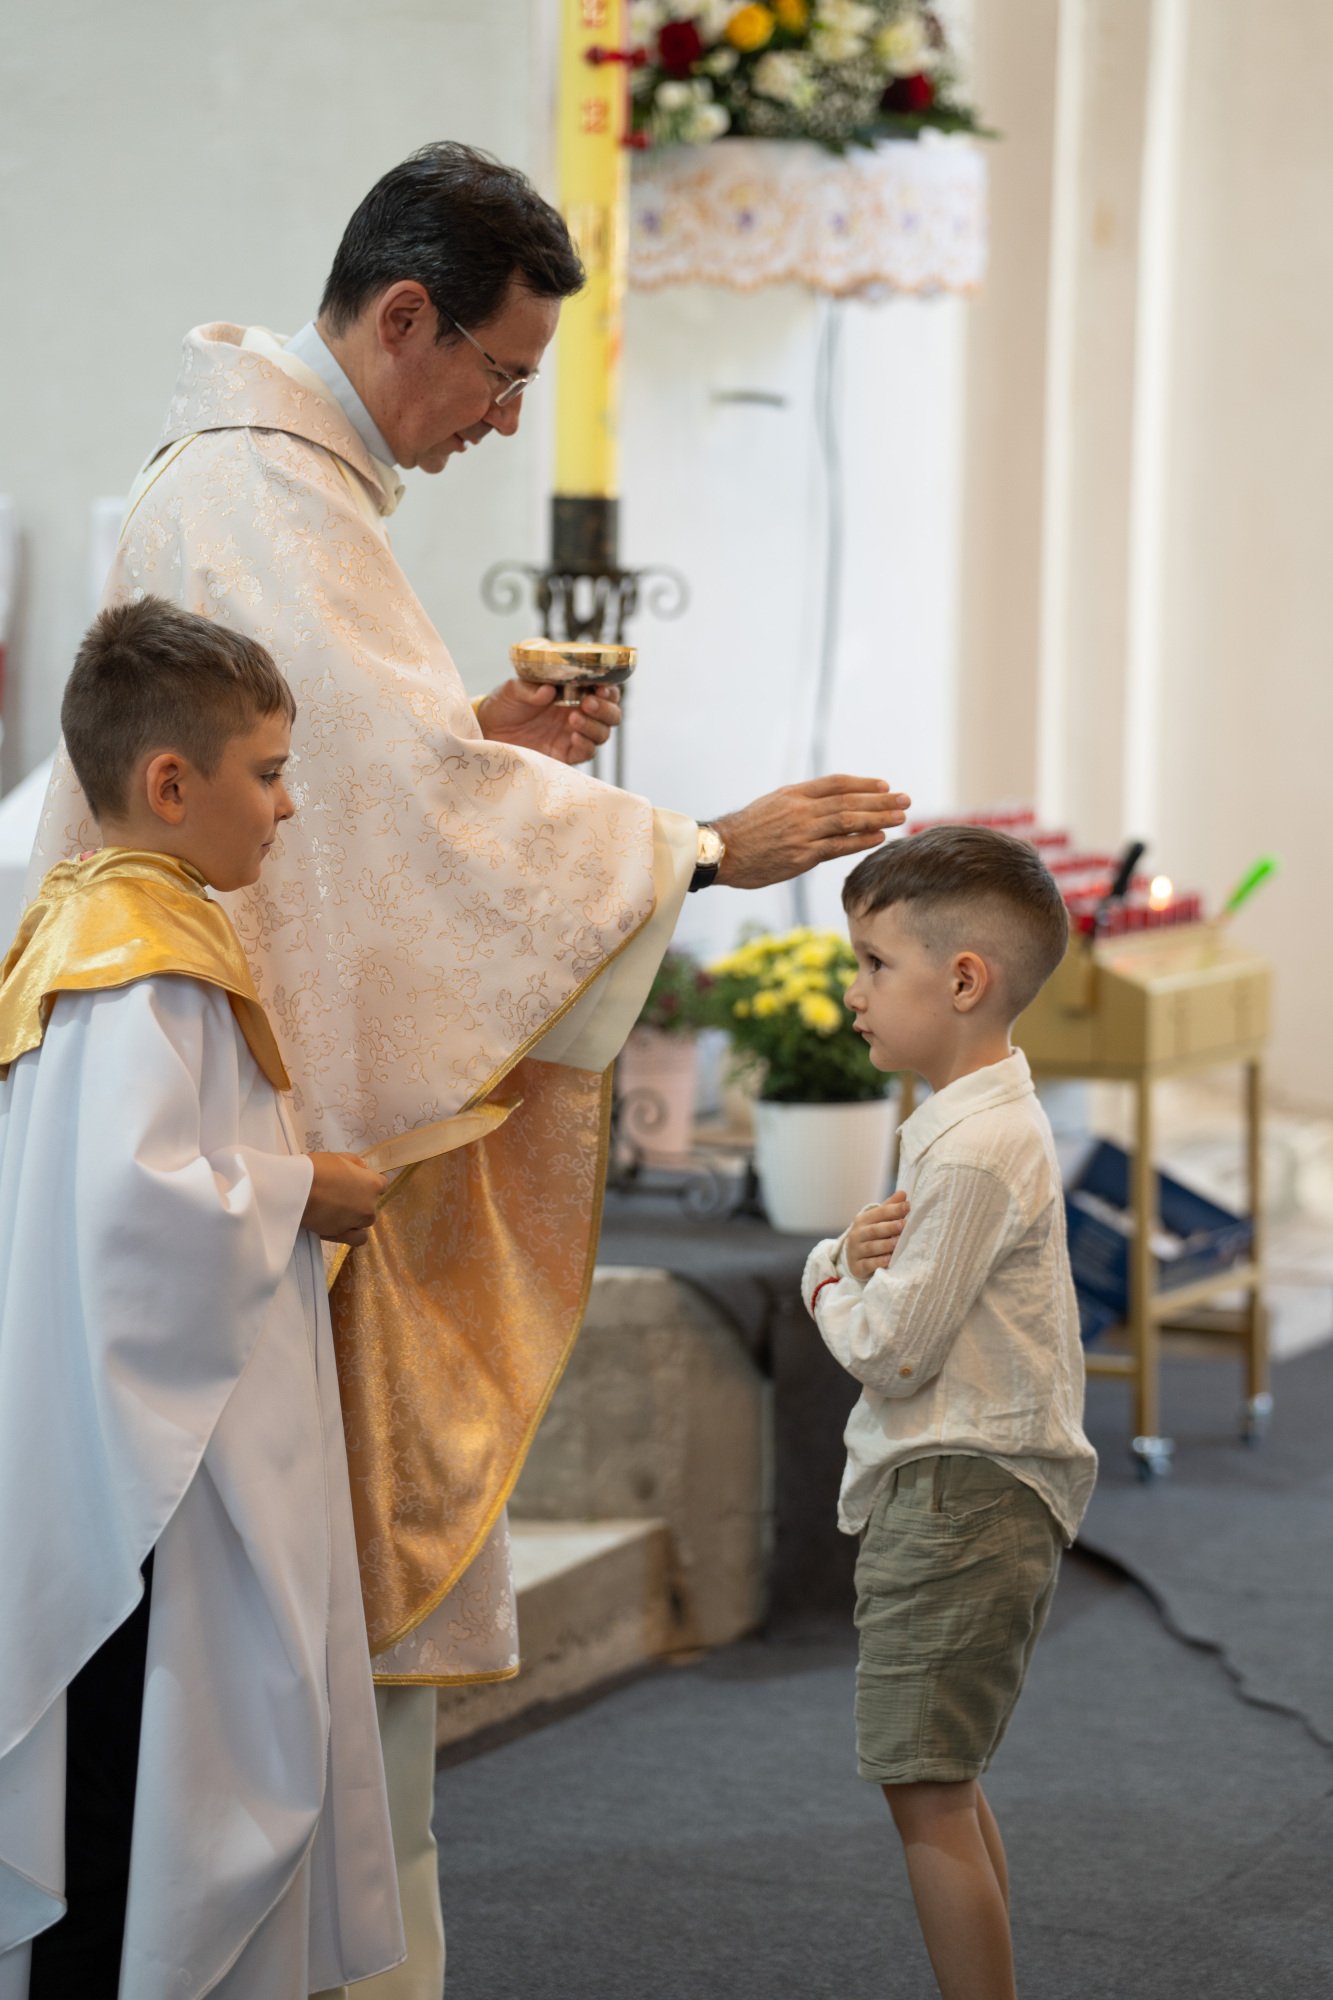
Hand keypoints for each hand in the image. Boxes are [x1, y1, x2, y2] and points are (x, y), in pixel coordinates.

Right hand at [303, 1152, 388, 1247]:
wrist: (297, 1190)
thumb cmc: (317, 1169)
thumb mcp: (339, 1157)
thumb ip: (356, 1163)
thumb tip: (364, 1169)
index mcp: (372, 1184)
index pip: (382, 1184)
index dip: (368, 1182)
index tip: (355, 1182)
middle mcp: (370, 1205)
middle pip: (371, 1203)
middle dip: (360, 1199)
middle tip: (340, 1194)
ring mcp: (358, 1222)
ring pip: (365, 1221)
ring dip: (355, 1216)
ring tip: (336, 1210)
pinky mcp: (343, 1235)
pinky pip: (358, 1239)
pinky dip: (353, 1233)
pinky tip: (342, 1226)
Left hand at [475, 678, 620, 765]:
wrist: (488, 732)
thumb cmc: (504, 705)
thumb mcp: (513, 689)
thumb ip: (529, 687)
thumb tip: (548, 690)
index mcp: (573, 692)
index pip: (603, 690)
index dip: (609, 688)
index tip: (600, 686)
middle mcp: (579, 712)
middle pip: (612, 714)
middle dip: (605, 708)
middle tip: (587, 703)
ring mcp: (574, 735)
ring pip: (603, 733)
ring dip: (594, 725)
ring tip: (573, 719)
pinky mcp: (566, 754)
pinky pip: (587, 752)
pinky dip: (586, 744)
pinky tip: (572, 736)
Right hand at [712, 775, 910, 888]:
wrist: (721, 851)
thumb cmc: (745, 831)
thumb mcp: (772, 806)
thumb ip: (800, 805)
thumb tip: (828, 807)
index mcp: (794, 793)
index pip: (837, 783)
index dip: (864, 783)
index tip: (884, 785)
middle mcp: (801, 809)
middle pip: (849, 800)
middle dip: (881, 799)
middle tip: (905, 799)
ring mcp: (802, 832)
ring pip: (848, 820)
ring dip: (878, 817)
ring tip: (900, 817)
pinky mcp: (802, 856)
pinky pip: (838, 846)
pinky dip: (861, 840)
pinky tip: (879, 837)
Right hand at [846, 1193, 909, 1281]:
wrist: (852, 1257)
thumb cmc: (870, 1235)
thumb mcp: (877, 1221)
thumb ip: (889, 1208)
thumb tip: (903, 1194)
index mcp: (863, 1220)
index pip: (879, 1212)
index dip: (893, 1209)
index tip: (908, 1206)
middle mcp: (857, 1234)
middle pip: (874, 1230)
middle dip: (890, 1227)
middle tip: (904, 1224)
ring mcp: (856, 1251)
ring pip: (871, 1247)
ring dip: (886, 1245)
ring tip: (899, 1242)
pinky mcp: (857, 1267)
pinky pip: (868, 1264)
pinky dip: (879, 1262)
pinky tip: (889, 1260)